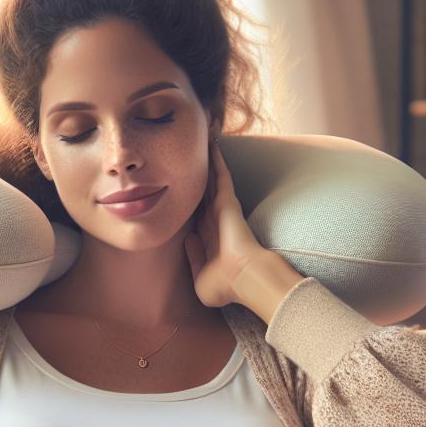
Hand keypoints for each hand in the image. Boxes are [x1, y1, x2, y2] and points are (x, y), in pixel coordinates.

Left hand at [183, 140, 276, 309]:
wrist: (244, 278)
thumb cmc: (224, 285)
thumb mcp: (200, 279)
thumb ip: (193, 259)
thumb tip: (188, 239)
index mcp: (209, 238)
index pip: (197, 216)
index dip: (189, 203)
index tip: (181, 191)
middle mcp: (215, 220)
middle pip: (203, 192)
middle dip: (197, 177)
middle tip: (189, 157)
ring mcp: (222, 209)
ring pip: (211, 180)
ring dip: (207, 163)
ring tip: (201, 141)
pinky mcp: (227, 201)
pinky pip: (220, 174)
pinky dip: (217, 160)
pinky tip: (212, 143)